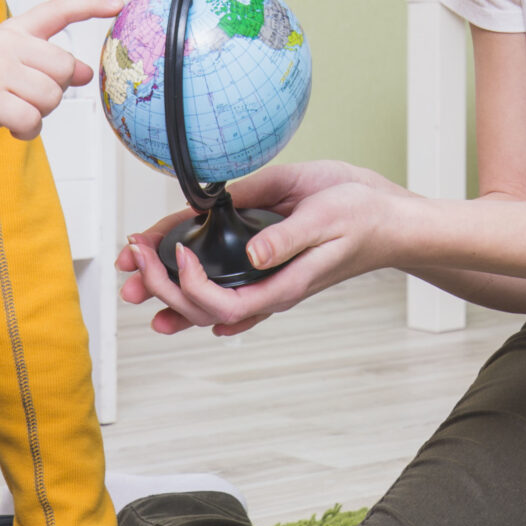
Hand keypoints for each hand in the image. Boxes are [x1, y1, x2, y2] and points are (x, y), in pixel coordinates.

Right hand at [0, 0, 118, 173]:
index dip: (90, 6)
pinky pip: (32, 119)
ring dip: (40, 114)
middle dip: (56, 90)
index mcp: (12, 31)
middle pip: (65, 66)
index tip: (118, 5)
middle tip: (29, 98)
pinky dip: (27, 130)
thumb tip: (87, 71)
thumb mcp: (10, 69)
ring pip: (52, 96)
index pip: (57, 10)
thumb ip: (46, 66)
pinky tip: (10, 126)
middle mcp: (3, 44)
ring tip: (15, 112)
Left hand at [115, 161, 413, 336]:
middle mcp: (271, 289)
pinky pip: (227, 288)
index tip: (178, 248)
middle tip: (137, 255)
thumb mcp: (325, 216)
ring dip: (169, 291)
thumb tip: (253, 252)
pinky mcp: (270, 267)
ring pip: (210, 303)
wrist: (390, 220)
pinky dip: (195, 288)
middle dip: (162, 286)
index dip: (190, 284)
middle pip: (204, 309)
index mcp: (283, 284)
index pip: (222, 304)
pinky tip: (180, 288)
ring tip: (135, 277)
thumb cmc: (363, 217)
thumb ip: (287, 237)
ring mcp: (269, 282)